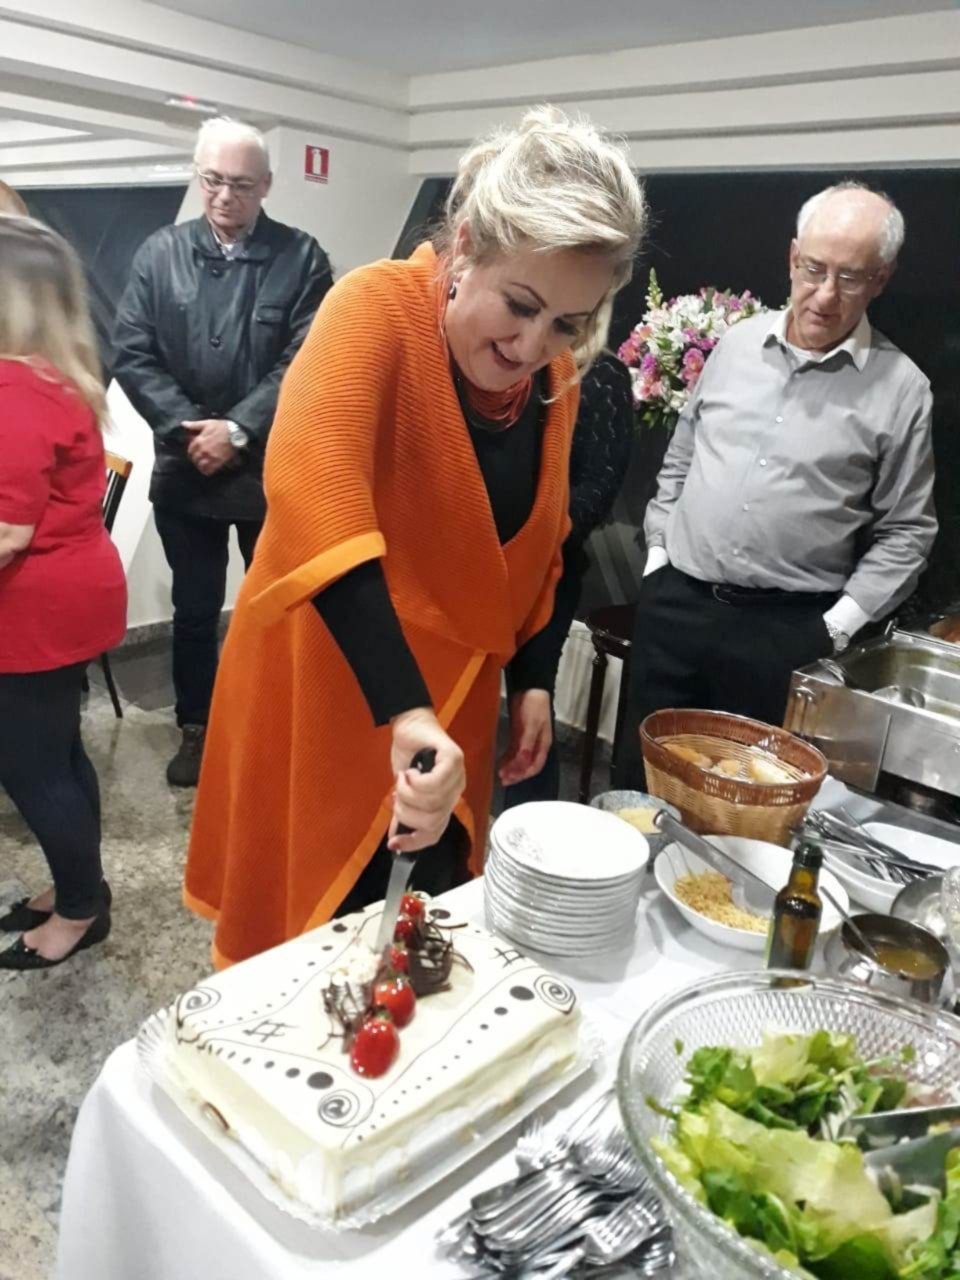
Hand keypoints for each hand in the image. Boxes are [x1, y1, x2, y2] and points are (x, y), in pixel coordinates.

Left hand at [182, 419, 235, 475]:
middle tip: (198, 460)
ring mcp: (210, 457)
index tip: (194, 452)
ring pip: (201, 466)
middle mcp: (203, 451)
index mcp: (199, 441)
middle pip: (195, 459)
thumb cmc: (222, 427)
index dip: (191, 452)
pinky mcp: (218, 462)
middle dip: (195, 460)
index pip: (190, 450)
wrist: (235, 434)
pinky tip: (207, 470)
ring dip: (200, 466)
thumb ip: (194, 425)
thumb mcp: (207, 423)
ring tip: (202, 466)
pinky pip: (209, 470)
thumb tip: (183, 424)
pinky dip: (207, 471)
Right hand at [388, 708, 465, 853]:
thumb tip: (395, 842)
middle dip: (406, 812)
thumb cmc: (409, 756)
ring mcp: (458, 776)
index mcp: (445, 802)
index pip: (435, 833)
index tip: (393, 844)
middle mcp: (455, 792)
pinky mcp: (454, 759)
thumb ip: (404, 813)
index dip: (414, 843)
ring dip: (408, 793)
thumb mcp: (403, 791)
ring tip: (402, 778)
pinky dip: (416, 781)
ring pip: (432, 803)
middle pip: (432, 822)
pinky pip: (435, 784)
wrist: (409, 726)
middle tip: (397, 794)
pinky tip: (410, 772)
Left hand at [498, 689, 551, 785]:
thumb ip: (527, 744)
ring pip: (519, 759)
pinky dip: (508, 758)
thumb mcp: (531, 725)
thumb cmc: (533, 706)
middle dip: (516, 774)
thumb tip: (522, 763)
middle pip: (527, 765)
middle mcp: (536, 745)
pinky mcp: (519, 734)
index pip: (535, 765)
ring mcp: (527, 740)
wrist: (529, 687)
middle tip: (503, 780)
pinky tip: (501, 762)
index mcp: (543, 744)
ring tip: (500, 774)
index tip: (511, 778)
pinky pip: (514, 751)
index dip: (523, 774)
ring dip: (511, 767)